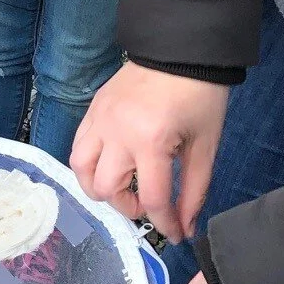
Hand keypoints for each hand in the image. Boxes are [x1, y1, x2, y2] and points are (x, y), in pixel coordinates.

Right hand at [71, 60, 229, 241]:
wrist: (180, 49)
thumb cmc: (200, 97)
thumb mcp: (205, 145)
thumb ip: (194, 190)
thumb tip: (185, 226)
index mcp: (151, 142)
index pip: (151, 198)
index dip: (165, 224)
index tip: (175, 234)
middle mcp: (117, 133)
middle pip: (106, 189)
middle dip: (128, 207)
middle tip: (147, 203)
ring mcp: (99, 120)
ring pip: (80, 169)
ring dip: (99, 187)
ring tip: (121, 186)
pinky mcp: (92, 110)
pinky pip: (78, 146)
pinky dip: (89, 163)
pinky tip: (109, 164)